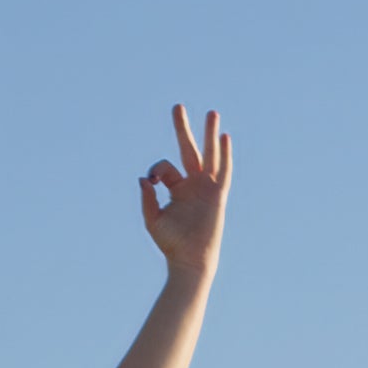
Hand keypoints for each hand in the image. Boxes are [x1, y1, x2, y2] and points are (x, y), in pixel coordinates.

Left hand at [139, 103, 230, 279]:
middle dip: (182, 129)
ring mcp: (206, 188)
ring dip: (209, 134)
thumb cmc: (172, 244)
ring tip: (211, 113)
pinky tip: (224, 138)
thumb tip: (143, 178)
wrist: (190, 261)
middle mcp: (192, 184)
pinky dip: (224, 155)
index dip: (156, 169)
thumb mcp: (153, 220)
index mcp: (176, 189)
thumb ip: (147, 199)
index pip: (165, 167)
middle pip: (187, 150)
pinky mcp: (218, 195)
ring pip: (208, 155)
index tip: (151, 181)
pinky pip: (223, 171)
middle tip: (176, 106)